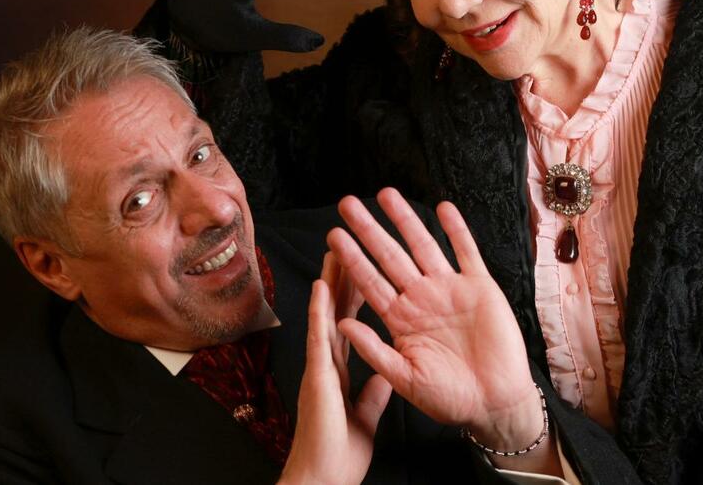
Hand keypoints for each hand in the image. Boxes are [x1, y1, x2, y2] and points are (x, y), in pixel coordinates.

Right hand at [279, 254, 390, 484]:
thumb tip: (385, 373)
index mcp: (340, 366)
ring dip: (330, 280)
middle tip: (348, 242)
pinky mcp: (317, 377)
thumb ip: (373, 390)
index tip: (362, 265)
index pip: (352, 320)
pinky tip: (323, 287)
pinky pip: (320, 338)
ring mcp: (321, 365)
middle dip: (345, 274)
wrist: (324, 479)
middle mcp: (329, 359)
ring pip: (327, 313)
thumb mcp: (365, 414)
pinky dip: (321, 311)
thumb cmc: (340, 453)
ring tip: (335, 247)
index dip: (357, 292)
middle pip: (339, 307)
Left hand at [328, 189, 545, 455]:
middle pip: (390, 256)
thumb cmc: (449, 397)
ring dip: (405, 220)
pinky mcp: (479, 287)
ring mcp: (449, 289)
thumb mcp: (405, 378)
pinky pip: (466, 252)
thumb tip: (341, 323)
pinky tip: (443, 208)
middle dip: (369, 230)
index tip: (333, 237)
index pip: (369, 282)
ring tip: (386, 194)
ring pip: (423, 246)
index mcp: (400, 319)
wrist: (495, 402)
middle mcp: (421, 298)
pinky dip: (456, 230)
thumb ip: (374, 350)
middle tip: (347, 204)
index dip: (351, 259)